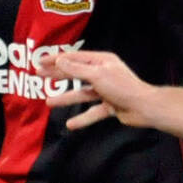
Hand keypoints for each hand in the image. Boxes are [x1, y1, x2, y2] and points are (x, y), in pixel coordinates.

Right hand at [37, 49, 157, 129]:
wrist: (144, 107)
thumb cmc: (123, 87)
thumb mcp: (97, 75)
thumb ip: (76, 69)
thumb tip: (59, 61)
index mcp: (101, 61)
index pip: (74, 58)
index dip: (56, 60)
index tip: (40, 62)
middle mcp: (102, 74)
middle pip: (75, 74)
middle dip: (57, 76)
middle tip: (39, 76)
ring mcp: (105, 91)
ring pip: (81, 94)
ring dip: (65, 99)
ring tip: (48, 102)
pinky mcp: (109, 106)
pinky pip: (92, 112)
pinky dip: (82, 118)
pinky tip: (70, 124)